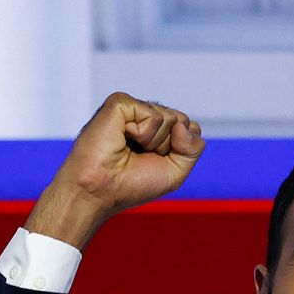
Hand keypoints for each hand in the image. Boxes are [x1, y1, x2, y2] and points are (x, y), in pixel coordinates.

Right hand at [26, 93, 204, 248]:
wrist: (100, 190)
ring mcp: (133, 109)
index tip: (154, 163)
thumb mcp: (175, 172)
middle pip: (183, 121)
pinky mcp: (120, 103)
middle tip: (141, 157)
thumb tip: (182, 124)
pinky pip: (153, 114)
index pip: (190, 129)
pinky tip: (123, 137)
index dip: (180, 151)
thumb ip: (193, 149)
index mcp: (158, 131)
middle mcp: (146, 117)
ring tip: (130, 149)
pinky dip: (143, 134)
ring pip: (172, 118)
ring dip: (155, 142)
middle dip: (169, 147)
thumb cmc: (131, 184)